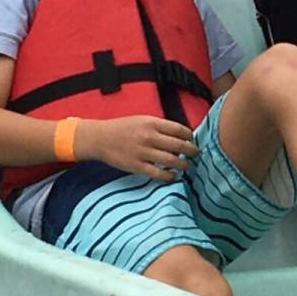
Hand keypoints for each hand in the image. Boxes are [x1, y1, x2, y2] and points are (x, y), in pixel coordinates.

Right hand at [82, 116, 198, 179]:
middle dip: (192, 151)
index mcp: (151, 123)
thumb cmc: (122, 128)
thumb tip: (179, 135)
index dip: (190, 136)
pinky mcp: (137, 166)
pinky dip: (169, 176)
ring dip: (183, 164)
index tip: (193, 140)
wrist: (99, 138)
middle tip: (196, 154)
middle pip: (179, 145)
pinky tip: (173, 176)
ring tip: (187, 166)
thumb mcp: (141, 120)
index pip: (179, 129)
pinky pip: (158, 173)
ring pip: (171, 160)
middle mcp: (149, 137)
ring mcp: (143, 152)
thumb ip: (159, 126)